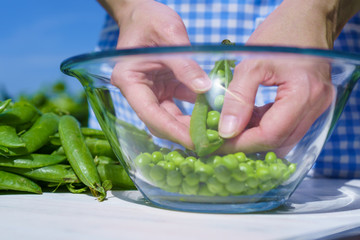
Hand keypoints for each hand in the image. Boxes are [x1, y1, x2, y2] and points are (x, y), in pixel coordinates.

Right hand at [105, 0, 210, 148]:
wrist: (142, 12)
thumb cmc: (150, 19)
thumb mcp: (170, 35)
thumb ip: (185, 64)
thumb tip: (206, 89)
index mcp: (130, 81)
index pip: (151, 115)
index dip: (173, 131)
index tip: (196, 143)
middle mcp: (138, 91)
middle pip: (160, 121)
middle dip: (184, 133)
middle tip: (211, 143)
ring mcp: (151, 91)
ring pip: (171, 116)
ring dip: (191, 125)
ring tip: (214, 133)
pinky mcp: (163, 87)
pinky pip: (180, 103)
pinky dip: (195, 109)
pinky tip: (214, 113)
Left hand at [218, 0, 335, 154]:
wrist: (307, 18)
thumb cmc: (279, 34)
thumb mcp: (251, 63)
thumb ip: (238, 98)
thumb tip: (226, 132)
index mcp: (305, 94)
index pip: (271, 134)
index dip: (242, 144)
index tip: (216, 145)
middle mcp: (316, 106)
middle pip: (278, 140)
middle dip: (246, 144)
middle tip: (219, 143)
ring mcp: (317, 107)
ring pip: (283, 137)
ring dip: (255, 137)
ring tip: (230, 132)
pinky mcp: (311, 105)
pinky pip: (286, 125)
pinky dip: (264, 126)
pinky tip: (246, 121)